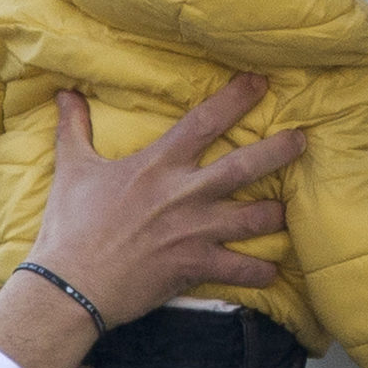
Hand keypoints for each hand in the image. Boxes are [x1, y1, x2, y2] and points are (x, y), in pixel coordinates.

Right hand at [31, 76, 304, 327]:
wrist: (71, 285)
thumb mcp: (72, 169)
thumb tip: (65, 94)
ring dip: (274, 214)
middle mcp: (184, 193)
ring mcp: (195, 231)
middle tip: (301, 140)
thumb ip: (74, 128)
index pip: (204, 121)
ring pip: (253, 218)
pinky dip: (260, 271)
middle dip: (278, 151)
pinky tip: (272, 271)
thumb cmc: (71, 226)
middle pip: (244, 166)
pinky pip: (240, 269)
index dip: (235, 99)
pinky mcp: (196, 265)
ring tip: (286, 211)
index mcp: (158, 164)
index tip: (260, 83)